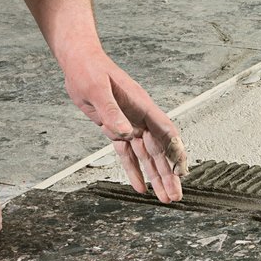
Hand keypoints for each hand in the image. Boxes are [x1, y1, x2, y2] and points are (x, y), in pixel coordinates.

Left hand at [63, 53, 187, 202]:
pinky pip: (127, 154)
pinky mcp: (115, 130)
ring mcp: (129, 124)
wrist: (78, 62)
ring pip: (146, 156)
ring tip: (165, 197)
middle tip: (176, 195)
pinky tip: (141, 187)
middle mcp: (140, 118)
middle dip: (169, 174)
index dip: (175, 151)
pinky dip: (134, 170)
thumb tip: (125, 133)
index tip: (182, 170)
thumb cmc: (89, 70)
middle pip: (159, 150)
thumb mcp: (97, 89)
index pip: (166, 132)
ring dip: (156, 176)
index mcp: (142, 105)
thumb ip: (112, 111)